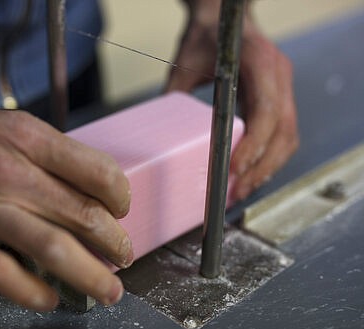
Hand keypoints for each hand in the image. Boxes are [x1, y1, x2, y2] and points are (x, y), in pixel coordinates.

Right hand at [0, 57, 132, 310]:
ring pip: (53, 250)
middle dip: (114, 242)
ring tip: (108, 290)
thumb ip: (41, 155)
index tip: (121, 210)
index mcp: (25, 138)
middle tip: (124, 256)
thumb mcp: (0, 123)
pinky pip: (3, 274)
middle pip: (82, 215)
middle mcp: (8, 172)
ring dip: (90, 275)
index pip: (96, 171)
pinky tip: (50, 298)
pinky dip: (33, 292)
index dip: (119, 196)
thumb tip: (79, 187)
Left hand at [166, 1, 298, 199]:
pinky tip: (250, 173)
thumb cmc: (206, 35)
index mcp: (260, 61)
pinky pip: (282, 134)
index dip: (254, 142)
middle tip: (237, 191)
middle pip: (283, 130)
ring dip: (267, 167)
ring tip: (242, 190)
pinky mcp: (279, 99)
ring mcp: (282, 87)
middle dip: (261, 166)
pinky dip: (268, 157)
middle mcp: (278, 75)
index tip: (234, 167)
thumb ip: (176, 93)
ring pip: (288, 137)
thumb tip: (160, 132)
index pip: (266, 109)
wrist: (224, 18)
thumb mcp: (185, 61)